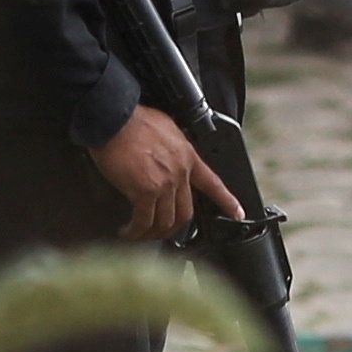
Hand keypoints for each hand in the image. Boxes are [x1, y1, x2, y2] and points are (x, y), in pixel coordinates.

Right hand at [87, 102, 239, 243]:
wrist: (114, 118)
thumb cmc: (132, 120)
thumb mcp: (167, 128)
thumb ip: (173, 148)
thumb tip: (166, 157)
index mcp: (187, 156)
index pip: (213, 184)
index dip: (227, 202)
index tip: (237, 214)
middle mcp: (180, 172)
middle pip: (186, 213)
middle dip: (173, 228)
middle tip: (161, 232)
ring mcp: (164, 183)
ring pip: (165, 221)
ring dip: (152, 233)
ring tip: (139, 234)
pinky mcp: (144, 191)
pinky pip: (143, 221)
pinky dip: (135, 231)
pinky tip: (128, 231)